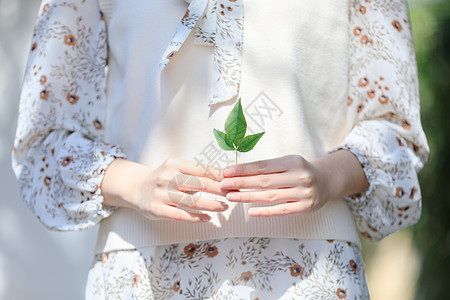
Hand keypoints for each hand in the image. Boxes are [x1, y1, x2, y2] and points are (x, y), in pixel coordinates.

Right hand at [101, 157, 233, 222]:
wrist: (135, 187)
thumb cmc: (163, 178)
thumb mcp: (176, 168)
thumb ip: (195, 172)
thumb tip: (224, 176)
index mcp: (174, 164)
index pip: (201, 169)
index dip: (219, 175)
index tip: (233, 180)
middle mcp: (167, 177)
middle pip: (199, 184)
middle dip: (219, 190)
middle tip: (233, 194)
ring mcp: (161, 194)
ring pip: (191, 202)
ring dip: (211, 205)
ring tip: (224, 207)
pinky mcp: (157, 209)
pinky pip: (180, 215)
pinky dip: (195, 218)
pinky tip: (207, 218)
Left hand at [220, 154, 328, 216]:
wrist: (327, 181)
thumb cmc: (300, 171)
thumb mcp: (288, 163)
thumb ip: (268, 167)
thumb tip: (238, 172)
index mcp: (293, 161)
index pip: (263, 166)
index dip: (243, 169)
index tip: (226, 172)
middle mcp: (299, 176)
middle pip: (264, 181)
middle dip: (241, 183)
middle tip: (223, 184)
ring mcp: (303, 193)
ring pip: (270, 196)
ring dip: (248, 197)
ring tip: (231, 196)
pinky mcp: (305, 208)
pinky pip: (281, 210)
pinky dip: (265, 212)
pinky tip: (250, 212)